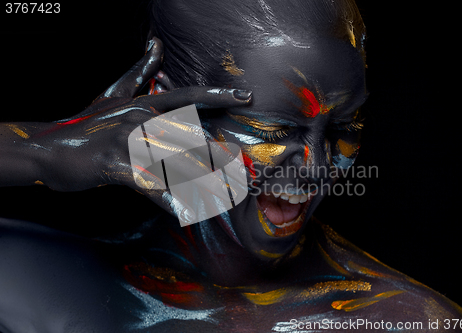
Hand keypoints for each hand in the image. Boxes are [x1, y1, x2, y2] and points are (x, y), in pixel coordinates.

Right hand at [34, 37, 251, 221]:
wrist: (49, 147)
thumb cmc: (88, 123)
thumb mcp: (114, 94)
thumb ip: (139, 72)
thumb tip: (156, 45)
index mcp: (144, 104)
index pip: (188, 96)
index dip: (217, 95)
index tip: (246, 96)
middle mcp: (140, 118)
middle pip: (190, 136)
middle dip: (218, 157)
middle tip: (241, 175)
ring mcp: (127, 141)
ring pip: (175, 162)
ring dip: (201, 183)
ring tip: (223, 199)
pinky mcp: (115, 165)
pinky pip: (149, 184)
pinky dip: (168, 200)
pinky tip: (185, 213)